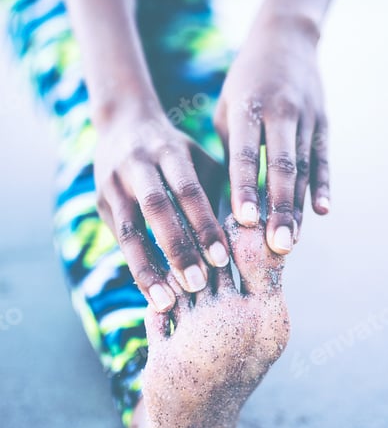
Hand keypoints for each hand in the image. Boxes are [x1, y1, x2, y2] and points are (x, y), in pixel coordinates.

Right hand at [94, 99, 229, 311]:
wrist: (122, 124)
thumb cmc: (177, 151)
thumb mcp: (199, 158)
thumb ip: (217, 189)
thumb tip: (248, 232)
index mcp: (170, 151)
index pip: (189, 190)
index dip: (204, 225)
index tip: (222, 259)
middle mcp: (137, 165)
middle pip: (156, 209)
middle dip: (177, 249)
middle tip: (197, 285)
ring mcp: (113, 184)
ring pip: (130, 231)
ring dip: (147, 269)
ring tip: (166, 303)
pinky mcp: (99, 202)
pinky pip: (119, 241)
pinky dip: (136, 268)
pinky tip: (152, 293)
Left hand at [214, 15, 329, 253]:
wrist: (287, 39)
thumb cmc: (245, 82)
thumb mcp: (227, 108)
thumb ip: (231, 150)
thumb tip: (229, 199)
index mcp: (248, 107)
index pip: (246, 153)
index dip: (246, 187)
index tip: (245, 220)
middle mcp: (280, 113)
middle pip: (281, 167)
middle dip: (278, 208)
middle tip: (276, 245)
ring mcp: (306, 118)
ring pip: (304, 169)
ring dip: (297, 207)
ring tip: (291, 240)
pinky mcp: (323, 124)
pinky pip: (323, 160)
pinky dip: (323, 185)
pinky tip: (321, 211)